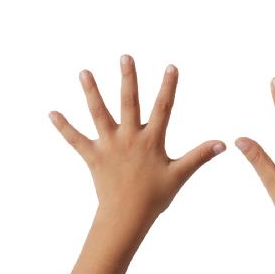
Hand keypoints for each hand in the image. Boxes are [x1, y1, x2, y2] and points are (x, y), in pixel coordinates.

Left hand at [49, 55, 225, 238]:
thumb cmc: (155, 196)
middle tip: (125, 57)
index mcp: (151, 141)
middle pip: (128, 102)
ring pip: (99, 114)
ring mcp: (109, 145)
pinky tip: (51, 113)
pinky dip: (63, 127)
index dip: (168, 87)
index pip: (163, 108)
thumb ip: (200, 156)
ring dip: (91, 92)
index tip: (171, 66)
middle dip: (128, 78)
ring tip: (84, 72)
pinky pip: (75, 139)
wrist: (126, 217)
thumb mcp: (179, 175)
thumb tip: (223, 144)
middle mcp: (129, 138)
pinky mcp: (93, 156)